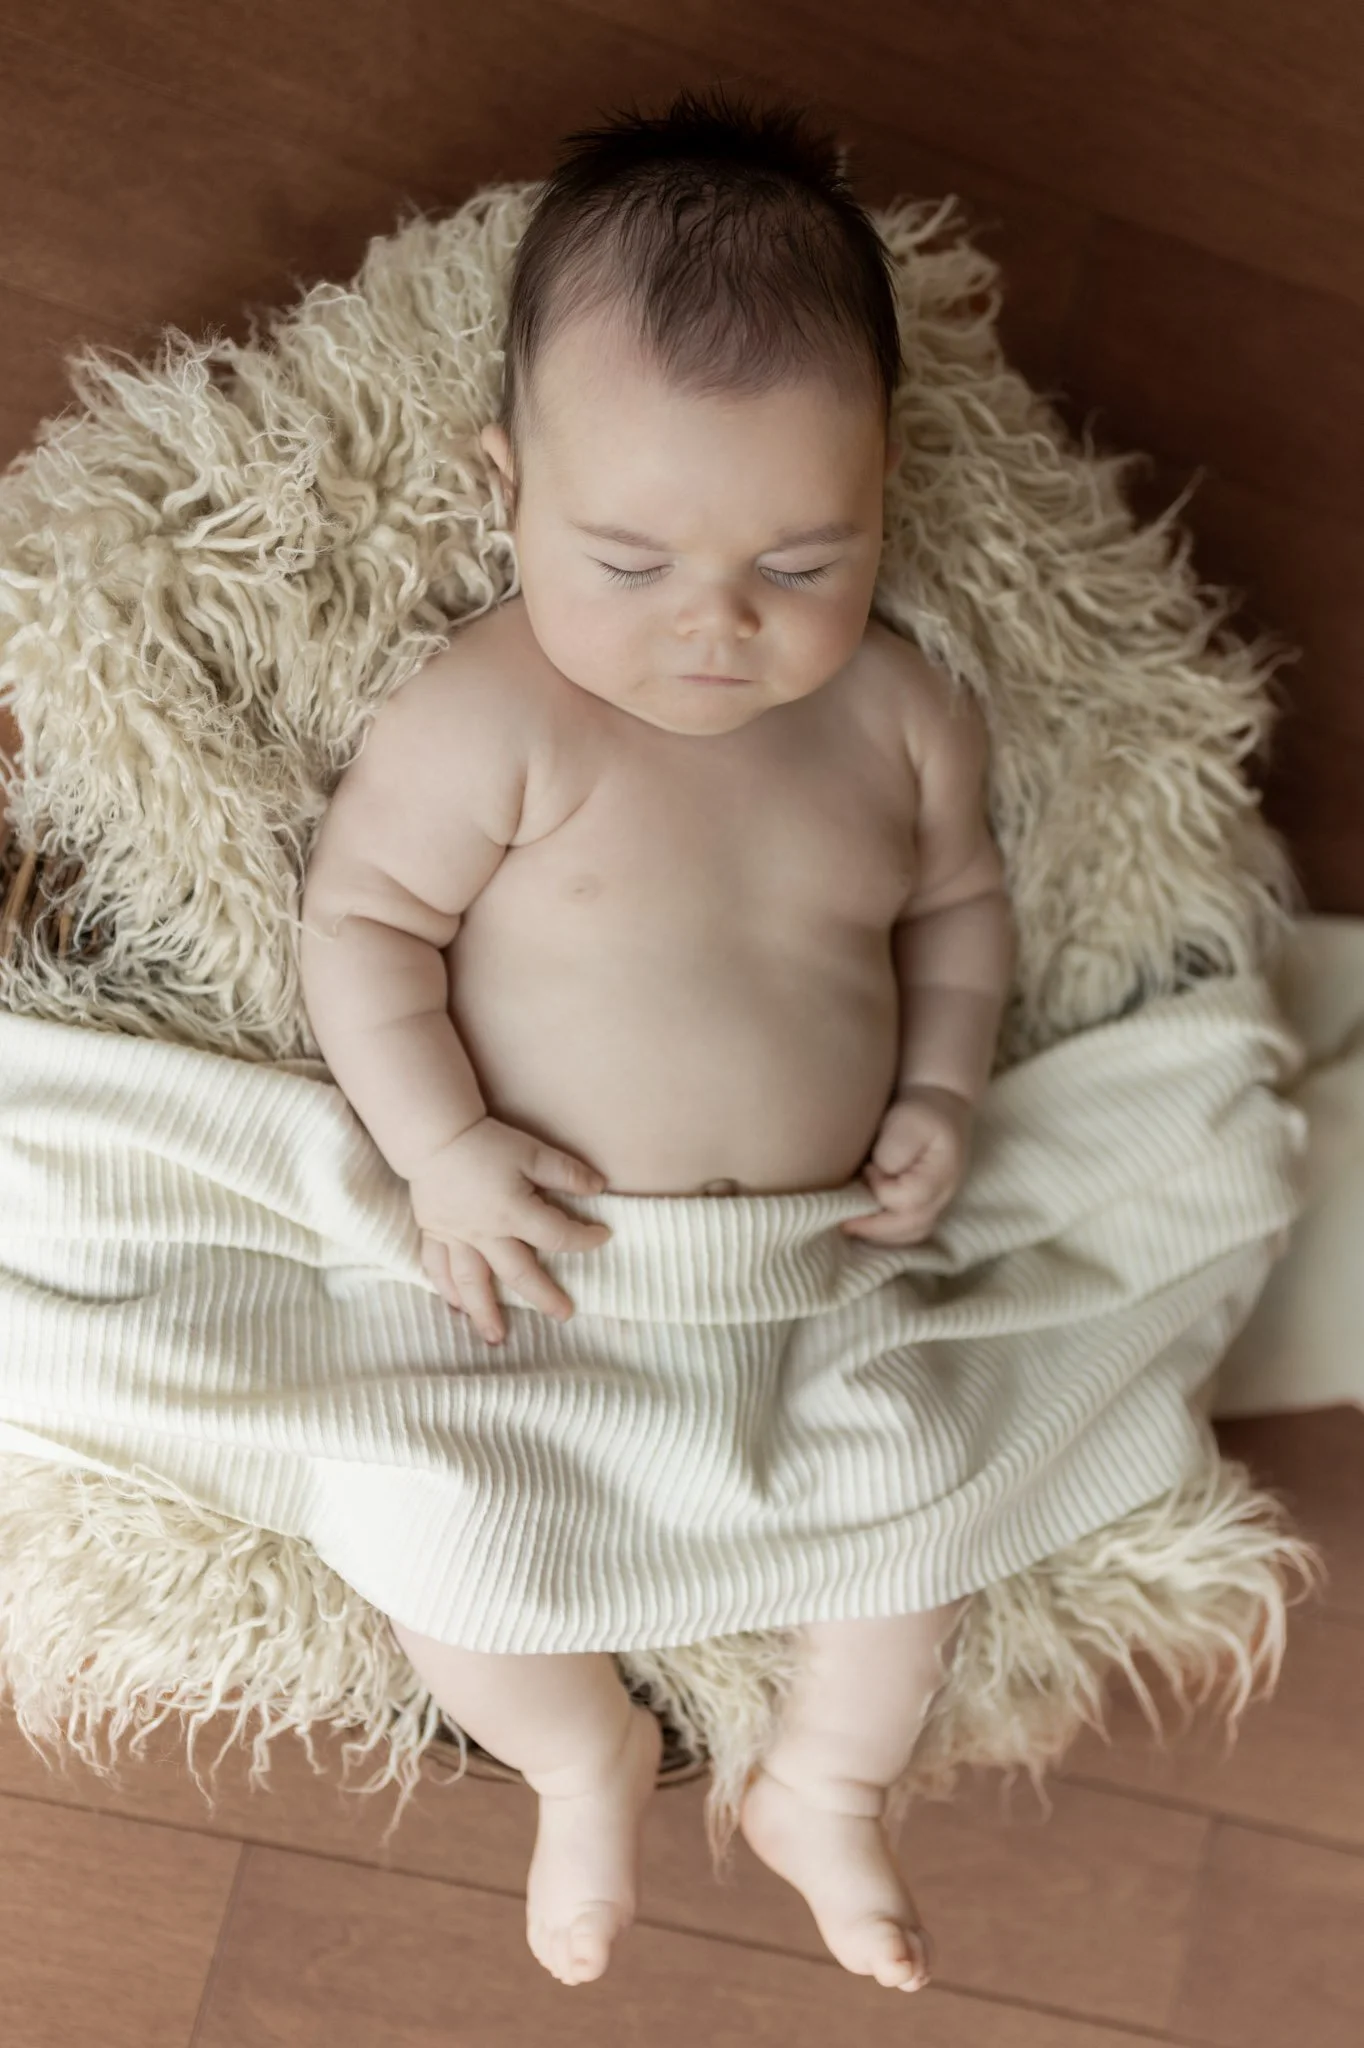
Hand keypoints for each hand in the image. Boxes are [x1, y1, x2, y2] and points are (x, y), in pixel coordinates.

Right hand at [409, 1116, 611, 1344]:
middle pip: (518, 1273)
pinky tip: (455, 1306)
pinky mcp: (434, 1232)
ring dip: (484, 1312)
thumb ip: (566, 1172)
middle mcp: (485, 1233)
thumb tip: (599, 1187)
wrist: (434, 1135)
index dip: (584, 1239)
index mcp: (513, 1213)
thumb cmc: (485, 1142)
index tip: (602, 1237)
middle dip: (543, 1296)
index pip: (557, 1236)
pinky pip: (438, 1267)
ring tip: (496, 1337)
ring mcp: (456, 1236)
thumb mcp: (532, 1151)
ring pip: (472, 1282)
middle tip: (564, 1315)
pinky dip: (446, 1289)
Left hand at [839, 1085, 973, 1244]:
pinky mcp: (926, 1205)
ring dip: (879, 1235)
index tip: (867, 1169)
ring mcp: (938, 1203)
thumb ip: (894, 1149)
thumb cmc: (920, 1112)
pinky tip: (864, 1223)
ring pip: (911, 1234)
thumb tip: (876, 1174)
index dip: (881, 1190)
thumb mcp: (908, 1120)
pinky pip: (908, 1231)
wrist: (939, 1105)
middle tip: (842, 1219)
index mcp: (941, 1174)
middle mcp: (943, 1195)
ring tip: (851, 1224)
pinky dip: (885, 1233)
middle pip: (912, 1226)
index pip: (908, 1199)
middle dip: (873, 1227)